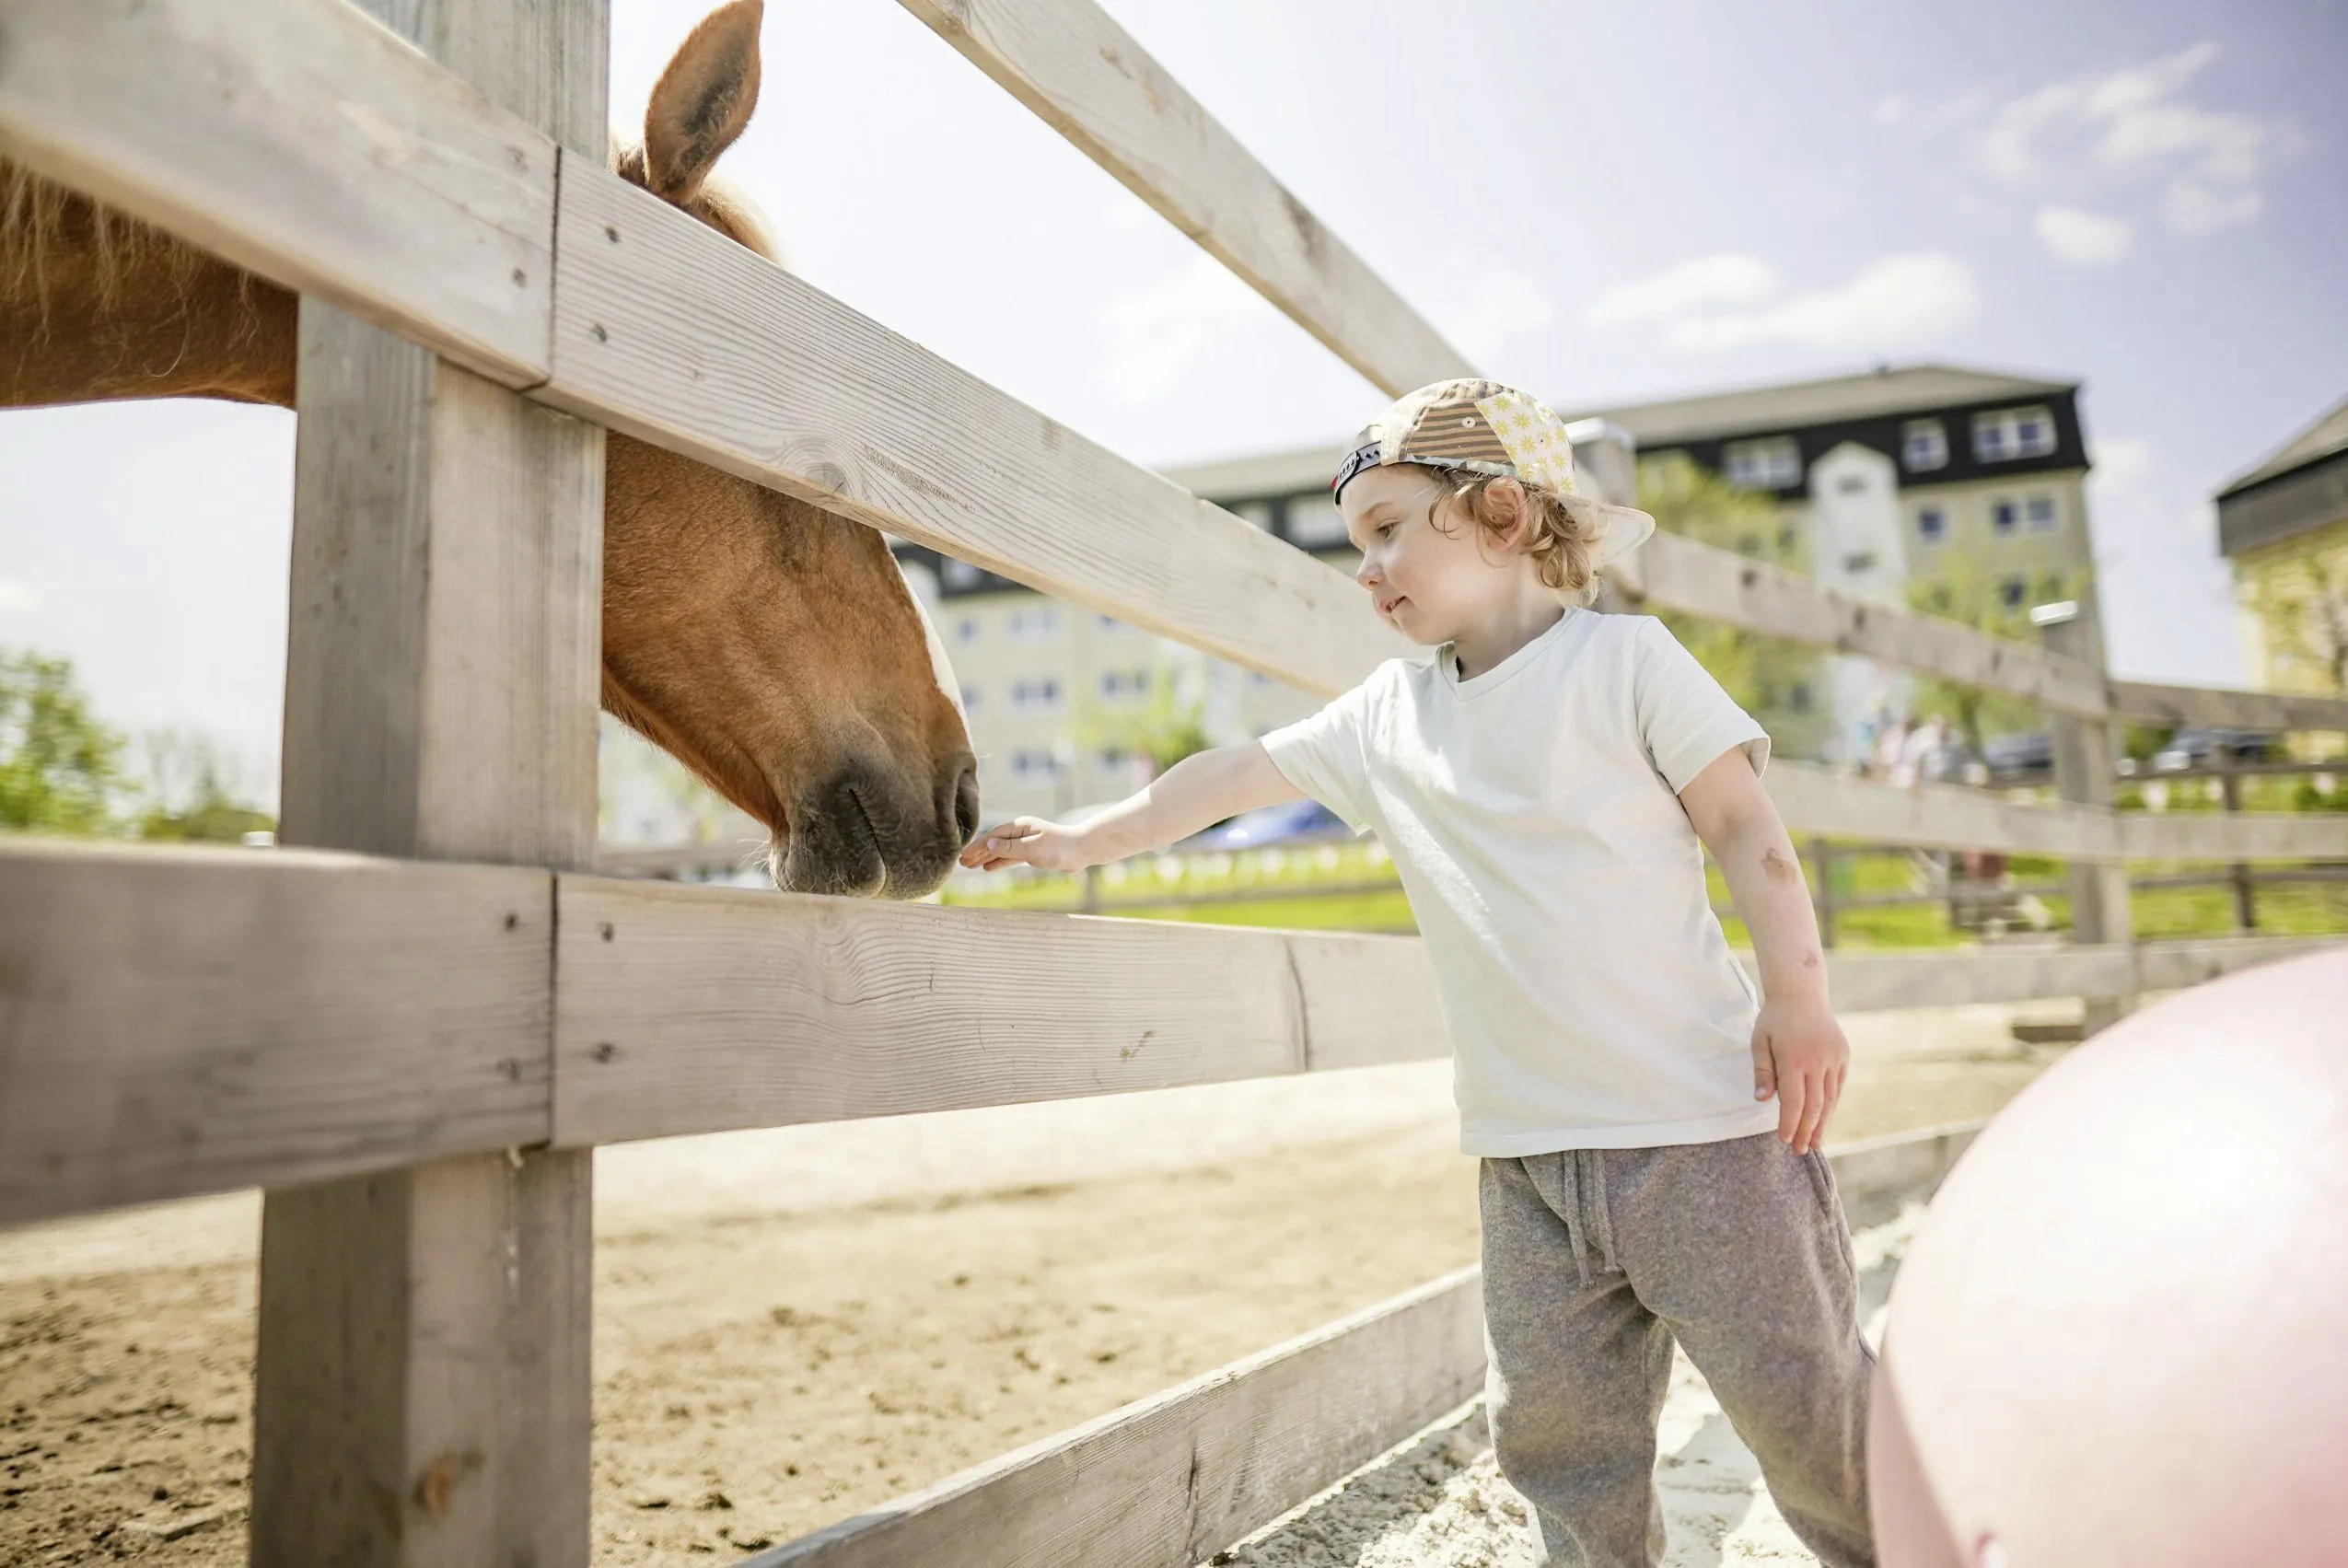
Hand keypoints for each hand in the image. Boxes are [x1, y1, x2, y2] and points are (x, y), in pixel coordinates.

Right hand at [957, 816, 1094, 873]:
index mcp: (1020, 826)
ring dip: (986, 858)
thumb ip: (1010, 848)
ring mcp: (1027, 842)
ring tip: (970, 866)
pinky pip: (1011, 857)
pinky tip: (989, 868)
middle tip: (961, 863)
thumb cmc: (1059, 847)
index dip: (977, 846)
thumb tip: (989, 843)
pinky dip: (999, 862)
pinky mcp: (1034, 853)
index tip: (964, 856)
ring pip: (1001, 851)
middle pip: (995, 842)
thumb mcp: (1032, 849)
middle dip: (978, 852)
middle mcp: (1021, 832)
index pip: (993, 837)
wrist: (1082, 851)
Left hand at [1750, 994, 1848, 1155]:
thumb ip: (1762, 1071)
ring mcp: (1834, 1058)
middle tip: (1801, 1150)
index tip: (1784, 1140)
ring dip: (1822, 1123)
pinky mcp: (1843, 1056)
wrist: (1802, 994)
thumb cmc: (1774, 1019)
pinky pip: (1837, 1087)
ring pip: (1830, 1099)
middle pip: (1814, 1105)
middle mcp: (1817, 1060)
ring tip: (1816, 1143)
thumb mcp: (1759, 1041)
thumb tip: (1763, 1100)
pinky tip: (1823, 1119)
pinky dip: (1831, 1105)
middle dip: (1807, 1131)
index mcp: (1794, 1057)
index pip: (1793, 1101)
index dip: (1790, 1124)